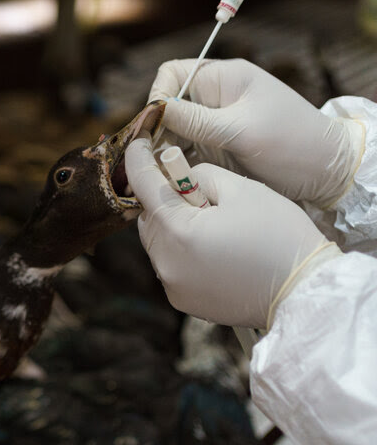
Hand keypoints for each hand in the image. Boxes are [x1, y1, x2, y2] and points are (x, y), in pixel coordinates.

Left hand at [125, 134, 337, 328]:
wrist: (305, 290)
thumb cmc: (278, 234)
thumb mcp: (240, 188)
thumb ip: (199, 174)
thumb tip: (180, 177)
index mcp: (178, 230)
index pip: (143, 185)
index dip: (138, 159)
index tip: (139, 144)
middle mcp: (167, 262)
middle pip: (148, 217)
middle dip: (163, 199)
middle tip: (193, 191)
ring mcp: (173, 285)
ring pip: (157, 242)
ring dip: (172, 226)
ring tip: (209, 223)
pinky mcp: (183, 300)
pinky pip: (170, 265)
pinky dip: (181, 251)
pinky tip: (211, 248)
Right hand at [149, 59, 363, 207]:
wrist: (324, 172)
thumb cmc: (291, 142)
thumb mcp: (240, 131)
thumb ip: (196, 121)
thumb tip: (155, 109)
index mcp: (223, 79)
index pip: (173, 74)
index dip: (158, 95)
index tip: (155, 123)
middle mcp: (214, 99)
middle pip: (169, 106)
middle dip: (157, 128)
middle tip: (151, 156)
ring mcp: (214, 125)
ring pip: (173, 132)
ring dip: (163, 148)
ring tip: (158, 171)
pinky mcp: (216, 149)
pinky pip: (185, 151)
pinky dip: (175, 162)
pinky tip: (169, 176)